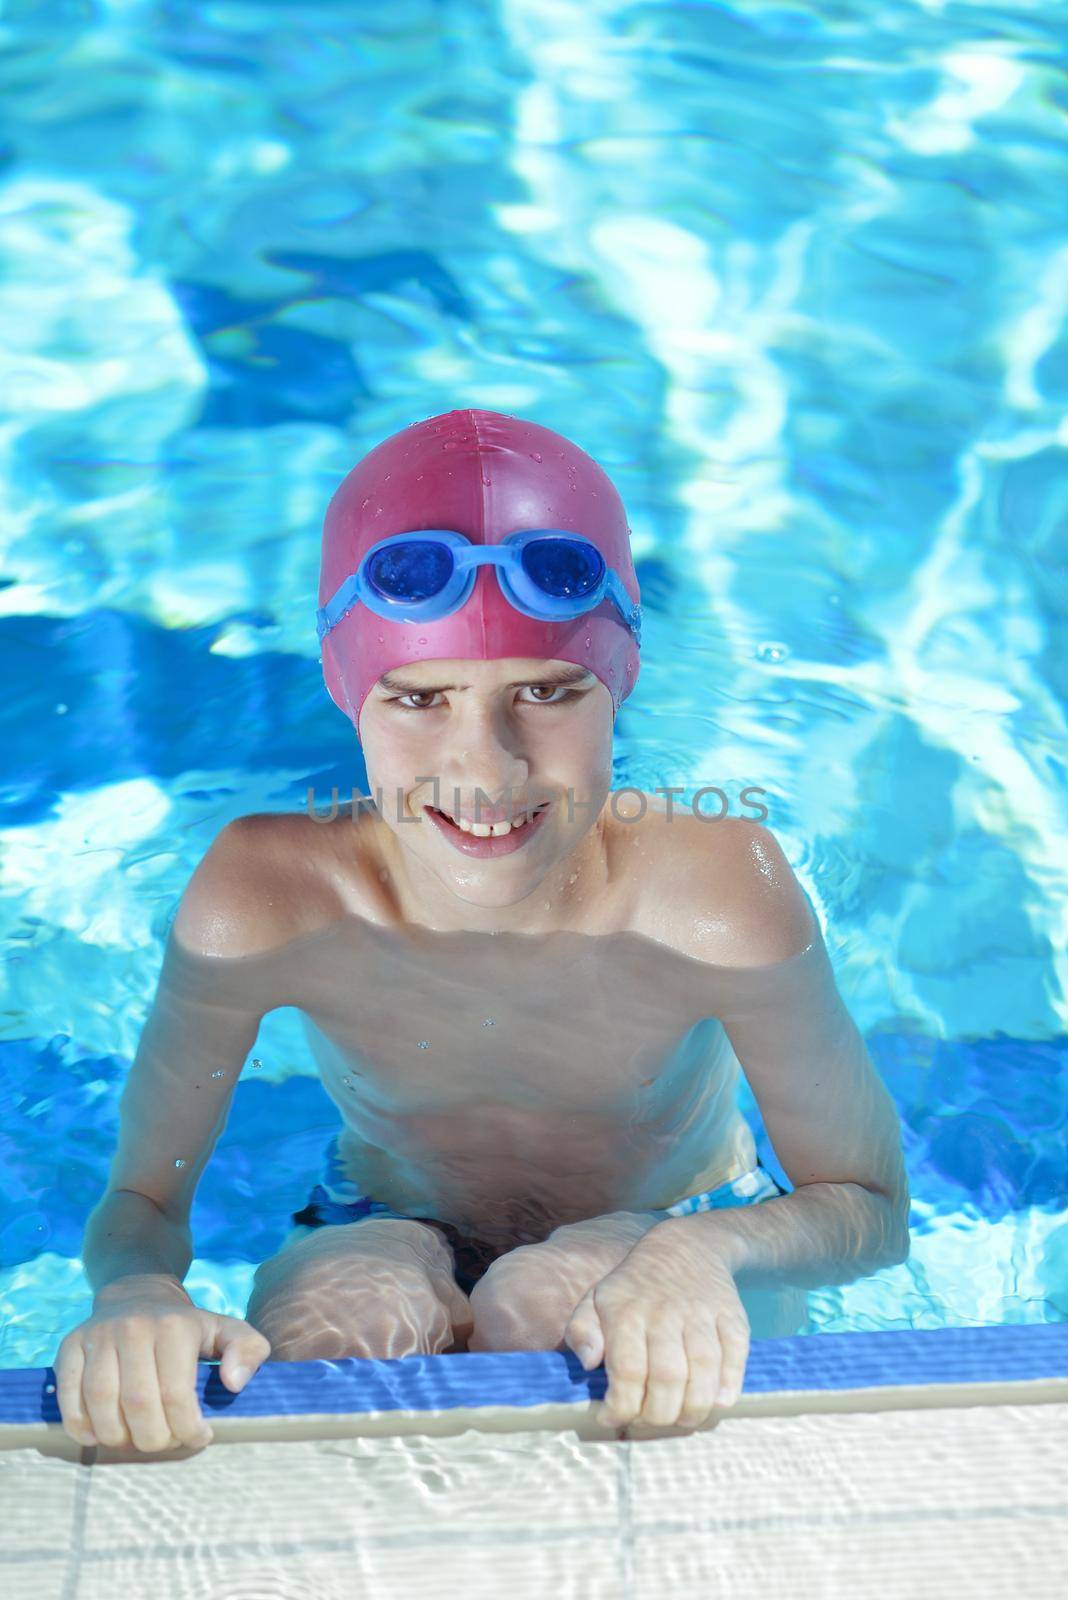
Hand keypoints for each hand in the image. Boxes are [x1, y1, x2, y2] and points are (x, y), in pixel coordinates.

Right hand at [53, 1274, 270, 1453]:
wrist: (137, 1294)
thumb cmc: (187, 1326)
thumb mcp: (227, 1329)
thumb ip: (248, 1350)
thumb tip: (234, 1383)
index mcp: (175, 1327)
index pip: (177, 1395)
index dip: (187, 1429)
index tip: (198, 1437)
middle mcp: (134, 1328)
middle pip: (138, 1404)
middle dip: (153, 1438)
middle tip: (164, 1441)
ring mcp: (98, 1336)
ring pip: (101, 1403)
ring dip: (117, 1437)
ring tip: (134, 1440)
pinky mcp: (70, 1346)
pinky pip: (69, 1396)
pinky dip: (80, 1425)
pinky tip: (99, 1436)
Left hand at [563, 1224, 748, 1429]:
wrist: (687, 1246)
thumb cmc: (634, 1286)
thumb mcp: (596, 1298)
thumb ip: (582, 1330)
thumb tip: (589, 1362)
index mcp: (627, 1311)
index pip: (628, 1372)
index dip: (621, 1407)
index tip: (612, 1418)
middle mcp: (666, 1312)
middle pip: (668, 1378)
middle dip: (658, 1415)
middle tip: (649, 1420)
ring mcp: (702, 1314)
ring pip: (704, 1372)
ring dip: (693, 1409)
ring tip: (681, 1419)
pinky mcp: (732, 1316)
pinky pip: (735, 1357)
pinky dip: (728, 1386)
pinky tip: (716, 1401)